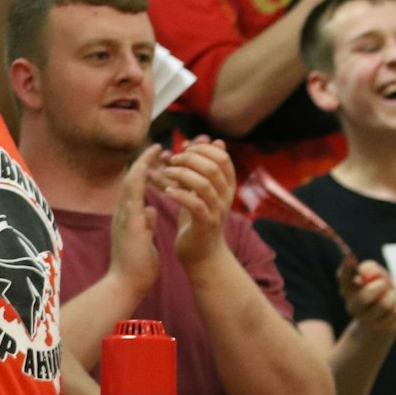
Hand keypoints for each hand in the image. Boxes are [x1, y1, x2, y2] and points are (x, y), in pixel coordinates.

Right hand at [108, 145, 160, 300]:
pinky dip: (139, 181)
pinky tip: (148, 169)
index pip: (136, 189)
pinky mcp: (128, 223)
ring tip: (155, 150)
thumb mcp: (143, 238)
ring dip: (142, 165)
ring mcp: (123, 217)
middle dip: (144, 162)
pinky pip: (132, 196)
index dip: (146, 173)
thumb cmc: (136, 265)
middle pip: (131, 180)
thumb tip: (150, 210)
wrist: (126, 284)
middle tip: (157, 146)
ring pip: (129, 184)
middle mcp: (123, 213)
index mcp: (128, 217)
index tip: (159, 160)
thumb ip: (145, 223)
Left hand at [159, 138, 236, 269]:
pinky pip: (195, 205)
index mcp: (227, 185)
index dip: (203, 148)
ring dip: (182, 174)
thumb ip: (206, 167)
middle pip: (213, 167)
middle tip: (173, 159)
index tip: (185, 148)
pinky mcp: (206, 224)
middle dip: (190, 158)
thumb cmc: (198, 218)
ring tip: (167, 172)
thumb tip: (215, 141)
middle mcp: (226, 196)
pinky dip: (180, 195)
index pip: (222, 157)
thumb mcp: (203, 190)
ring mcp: (217, 211)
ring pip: (204, 184)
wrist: (202, 253)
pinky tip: (168, 192)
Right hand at [337, 258, 395, 335]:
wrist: (384, 316)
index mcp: (348, 289)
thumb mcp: (376, 275)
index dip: (346, 268)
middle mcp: (353, 306)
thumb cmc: (378, 289)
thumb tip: (367, 270)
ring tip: (390, 295)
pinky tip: (394, 307)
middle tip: (383, 283)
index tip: (350, 257)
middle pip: (363, 298)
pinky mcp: (384, 328)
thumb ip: (371, 269)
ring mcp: (367, 320)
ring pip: (385, 304)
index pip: (343, 277)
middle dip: (378, 287)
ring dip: (392, 295)